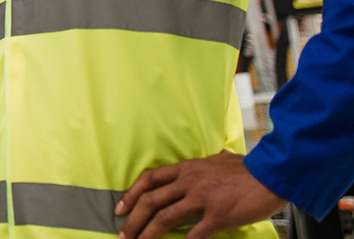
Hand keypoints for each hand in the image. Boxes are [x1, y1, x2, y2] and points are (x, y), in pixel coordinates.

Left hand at [116, 151, 285, 238]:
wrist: (272, 174)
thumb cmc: (248, 169)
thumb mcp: (218, 160)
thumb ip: (204, 165)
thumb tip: (204, 163)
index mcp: (186, 169)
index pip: (149, 179)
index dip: (131, 194)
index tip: (120, 209)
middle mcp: (189, 182)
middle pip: (150, 201)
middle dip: (133, 220)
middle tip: (123, 235)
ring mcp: (202, 199)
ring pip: (164, 217)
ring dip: (147, 234)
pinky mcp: (218, 216)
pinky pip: (194, 233)